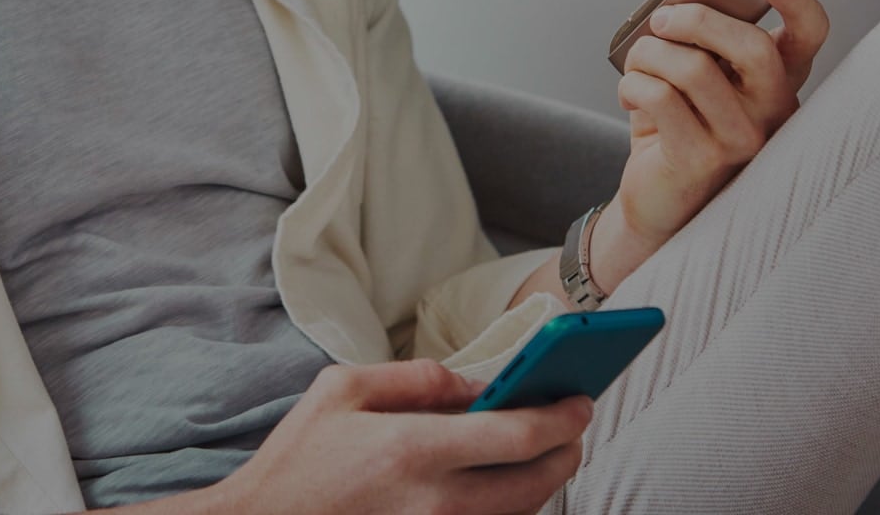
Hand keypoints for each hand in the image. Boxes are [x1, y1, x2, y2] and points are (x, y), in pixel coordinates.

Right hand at [213, 359, 590, 514]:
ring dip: (544, 481)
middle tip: (573, 425)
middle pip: (538, 482)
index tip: (579, 399)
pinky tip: (506, 484)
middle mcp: (437, 501)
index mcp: (416, 449)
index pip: (520, 435)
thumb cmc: (299, 459)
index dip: (562, 416)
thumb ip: (415, 378)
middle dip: (568, 450)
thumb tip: (473, 382)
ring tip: (545, 451)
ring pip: (522, 512)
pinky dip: (512, 507)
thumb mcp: (342, 390)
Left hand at [608, 0, 829, 258]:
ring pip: (693, 68)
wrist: (658, 194)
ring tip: (638, 64)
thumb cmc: (679, 124)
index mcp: (778, 79)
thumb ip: (704, 41)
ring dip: (650, 53)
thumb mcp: (699, 76)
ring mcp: (743, 139)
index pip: (810, 34)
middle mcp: (774, 110)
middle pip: (752, 46)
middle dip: (696, 19)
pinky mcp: (703, 158)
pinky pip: (661, 97)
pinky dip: (633, 84)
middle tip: (662, 21)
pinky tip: (630, 94)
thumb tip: (678, 1)